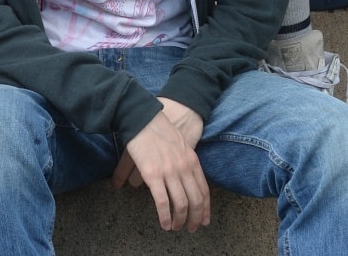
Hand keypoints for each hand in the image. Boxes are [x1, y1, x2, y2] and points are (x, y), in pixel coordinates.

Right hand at [112, 106, 209, 232]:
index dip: (205, 208)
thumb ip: (184, 160)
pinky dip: (165, 216)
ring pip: (181, 204)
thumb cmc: (159, 128)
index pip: (204, 190)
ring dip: (179, 220)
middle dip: (195, 218)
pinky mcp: (153, 175)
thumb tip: (181, 176)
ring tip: (175, 228)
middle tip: (191, 228)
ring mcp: (169, 172)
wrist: (142, 118)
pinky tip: (164, 224)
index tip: (204, 220)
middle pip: (195, 200)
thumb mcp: (180, 143)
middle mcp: (184, 168)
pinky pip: (162, 202)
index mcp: (191, 160)